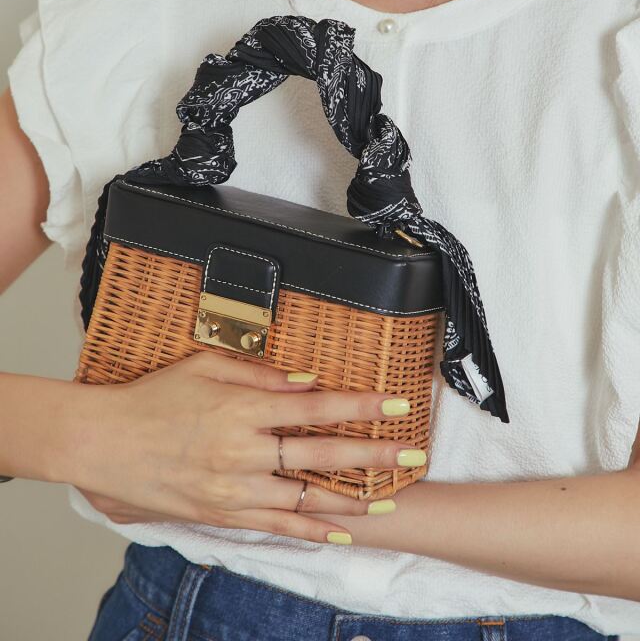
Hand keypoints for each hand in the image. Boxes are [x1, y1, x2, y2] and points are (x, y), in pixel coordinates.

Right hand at [71, 350, 416, 542]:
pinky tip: (339, 533)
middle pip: (321, 454)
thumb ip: (259, 374)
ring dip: (352, 499)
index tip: (395, 405)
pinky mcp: (221, 514)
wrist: (104, 442)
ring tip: (389, 500)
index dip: (360, 406)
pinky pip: (275, 526)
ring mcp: (233, 488)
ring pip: (305, 497)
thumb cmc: (151, 399)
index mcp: (242, 409)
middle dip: (373, 456)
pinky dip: (310, 531)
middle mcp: (243, 451)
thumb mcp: (203, 367)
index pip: (316, 407)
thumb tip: (307, 380)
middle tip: (412, 456)